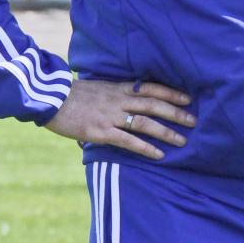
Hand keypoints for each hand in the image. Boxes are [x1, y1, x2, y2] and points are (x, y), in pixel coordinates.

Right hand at [45, 79, 195, 159]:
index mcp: (118, 88)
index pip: (152, 88)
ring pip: (146, 123)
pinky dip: (146, 148)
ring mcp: (111, 116)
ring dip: (166, 132)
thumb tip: (124, 98)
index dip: (172, 93)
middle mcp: (119, 100)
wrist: (49, 99)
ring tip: (183, 140)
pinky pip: (128, 141)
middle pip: (154, 105)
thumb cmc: (71, 94)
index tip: (188, 98)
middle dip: (176, 113)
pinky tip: (159, 155)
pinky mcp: (101, 132)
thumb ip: (113, 93)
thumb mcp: (97, 87)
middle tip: (194, 121)